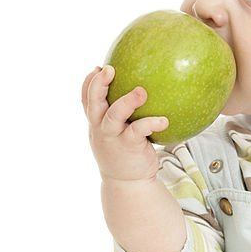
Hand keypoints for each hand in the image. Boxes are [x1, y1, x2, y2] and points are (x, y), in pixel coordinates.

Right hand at [82, 64, 168, 182]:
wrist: (128, 183)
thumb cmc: (126, 153)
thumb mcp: (117, 134)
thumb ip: (122, 116)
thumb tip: (141, 90)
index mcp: (97, 123)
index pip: (86, 100)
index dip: (89, 83)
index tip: (97, 68)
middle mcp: (101, 128)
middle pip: (93, 102)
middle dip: (98, 84)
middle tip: (109, 68)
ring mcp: (113, 137)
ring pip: (114, 115)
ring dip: (126, 102)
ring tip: (141, 91)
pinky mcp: (129, 146)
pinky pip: (139, 130)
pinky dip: (151, 123)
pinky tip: (164, 120)